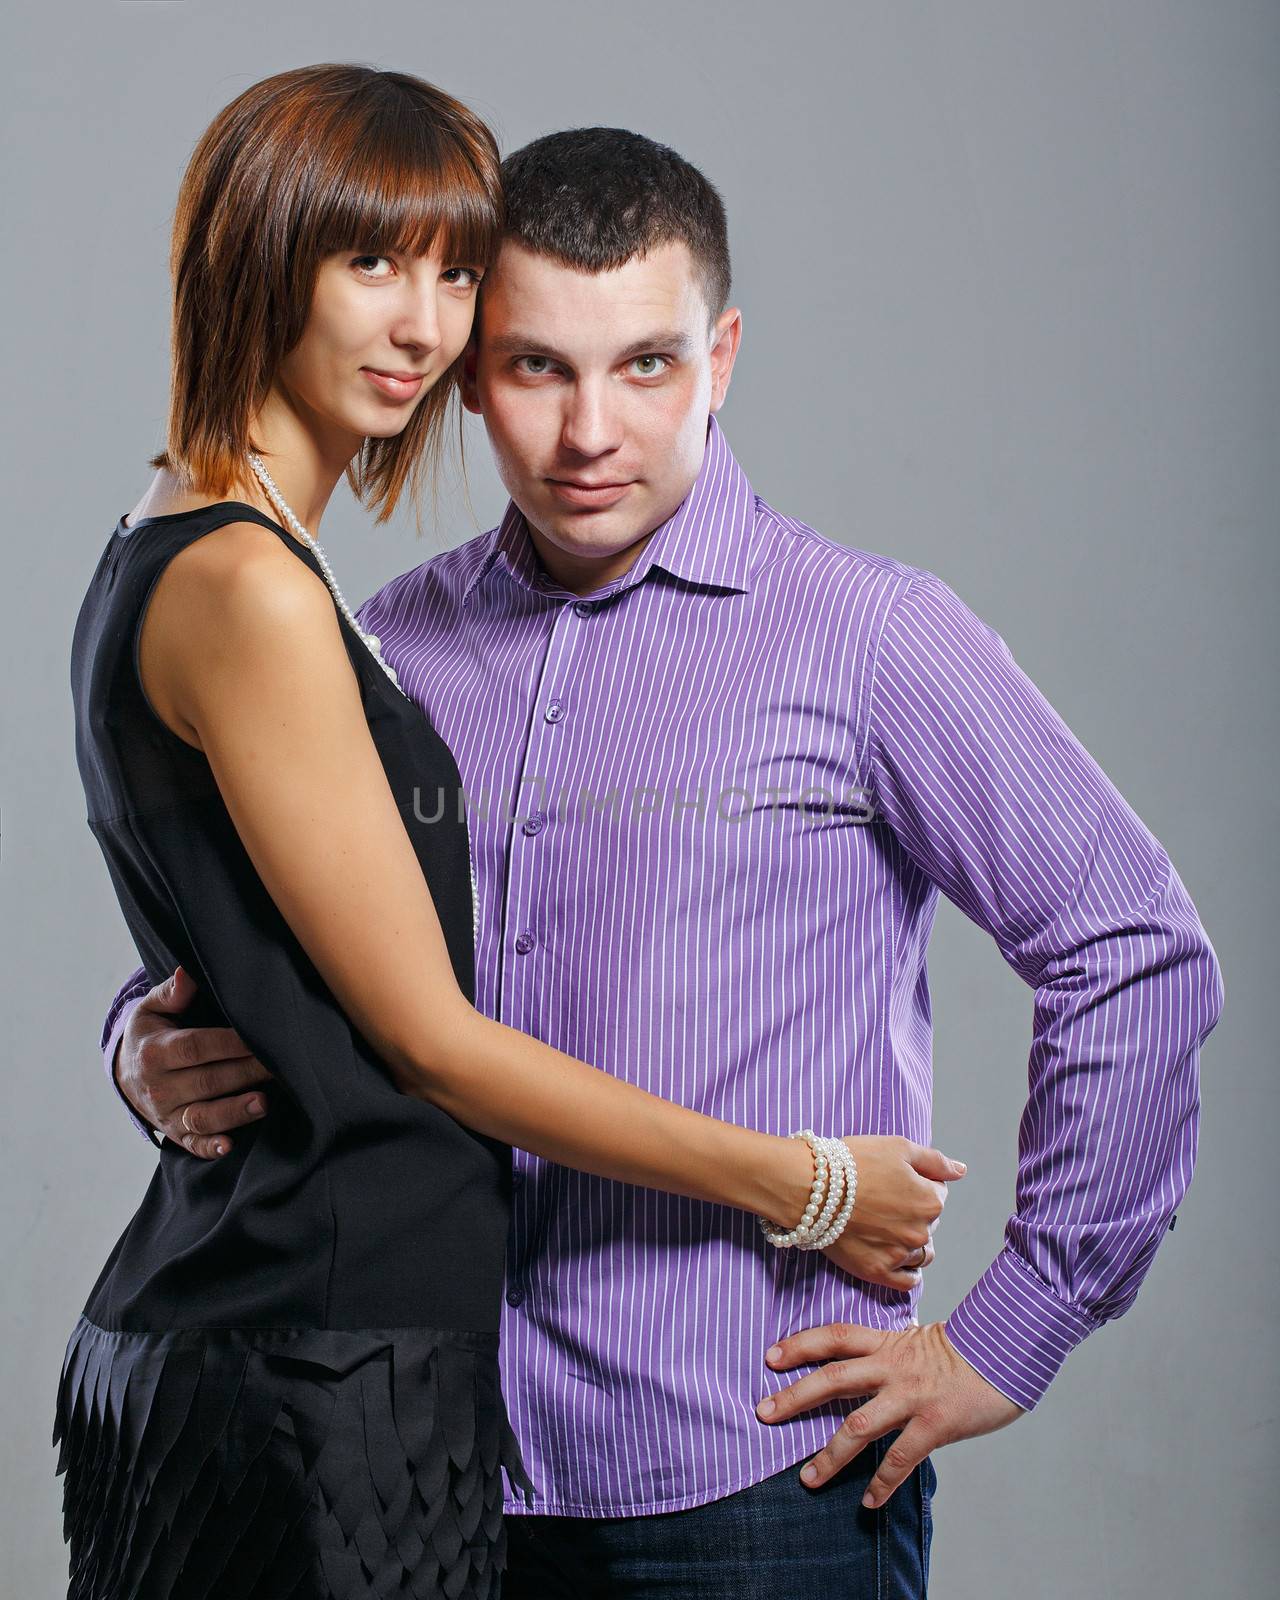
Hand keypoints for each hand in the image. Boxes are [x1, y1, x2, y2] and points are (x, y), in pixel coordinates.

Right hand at [115, 966, 273, 1157]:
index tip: (260, 1037)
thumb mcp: (151, 1010)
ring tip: (263, 1103)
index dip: (230, 1043)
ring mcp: (167, 1113)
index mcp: (156, 1052)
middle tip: (281, 1065)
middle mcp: (160, 1086)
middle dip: (245, 1073)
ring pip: (202, 1116)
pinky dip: (210, 1147)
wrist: (126, 1074)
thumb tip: (186, 974)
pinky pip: (193, 1144)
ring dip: (234, 1112)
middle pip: (207, 1081)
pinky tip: (230, 1146)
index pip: (196, 1047)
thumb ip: (171, 993)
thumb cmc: (150, 1035)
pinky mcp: (176, 1134)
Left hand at [756, 1320, 1023, 1505]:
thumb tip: (860, 1365)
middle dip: (795, 1397)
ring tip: (807, 1478)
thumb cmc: (965, 1350)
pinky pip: (901, 1458)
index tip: (769, 1357)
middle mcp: (893, 1367)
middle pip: (833, 1379)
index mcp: (888, 1343)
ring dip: (830, 1455)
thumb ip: (887, 1352)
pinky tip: (867, 1502)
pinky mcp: (934, 1423)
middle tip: (764, 1413)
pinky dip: (882, 1483)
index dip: (800, 1345)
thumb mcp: (918, 1341)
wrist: (1008, 1352)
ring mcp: (912, 1396)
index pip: (835, 1338)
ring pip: (859, 1425)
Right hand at [820, 1138, 964, 1290]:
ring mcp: (899, 1256)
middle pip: (928, 1224)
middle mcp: (920, 1232)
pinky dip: (906, 1270)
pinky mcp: (877, 1272)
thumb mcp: (898, 1148)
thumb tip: (961, 1171)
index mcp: (930, 1202)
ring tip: (884, 1227)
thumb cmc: (854, 1162)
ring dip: (911, 1242)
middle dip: (912, 1212)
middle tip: (882, 1200)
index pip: (938, 1194)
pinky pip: (907, 1281)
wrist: (810, 1187)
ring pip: (921, 1254)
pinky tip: (894, 1256)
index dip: (916, 1183)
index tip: (893, 1179)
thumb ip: (935, 1162)